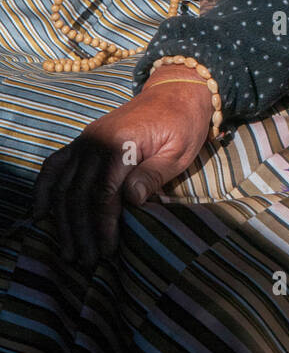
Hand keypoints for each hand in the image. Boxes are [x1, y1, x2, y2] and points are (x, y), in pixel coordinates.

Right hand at [32, 74, 212, 267]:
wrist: (175, 92)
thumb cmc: (182, 125)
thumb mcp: (178, 151)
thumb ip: (152, 174)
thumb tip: (130, 200)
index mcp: (121, 142)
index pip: (104, 192)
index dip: (103, 224)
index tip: (107, 250)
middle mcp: (95, 140)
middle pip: (78, 193)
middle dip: (81, 230)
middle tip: (86, 260)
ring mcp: (86, 140)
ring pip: (63, 184)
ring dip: (62, 220)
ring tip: (69, 250)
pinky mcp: (83, 141)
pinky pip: (55, 165)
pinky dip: (44, 188)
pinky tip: (41, 214)